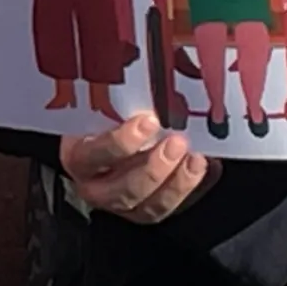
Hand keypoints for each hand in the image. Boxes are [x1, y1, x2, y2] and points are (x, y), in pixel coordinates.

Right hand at [58, 113, 214, 223]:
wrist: (100, 145)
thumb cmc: (99, 120)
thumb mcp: (98, 110)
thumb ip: (112, 103)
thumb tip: (137, 73)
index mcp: (79, 157)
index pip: (94, 155)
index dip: (121, 142)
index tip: (148, 121)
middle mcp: (96, 187)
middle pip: (124, 189)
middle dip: (154, 168)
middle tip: (177, 142)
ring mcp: (121, 205)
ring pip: (148, 207)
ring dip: (177, 183)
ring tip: (195, 159)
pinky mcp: (144, 212)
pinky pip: (170, 208)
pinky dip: (191, 189)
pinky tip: (208, 168)